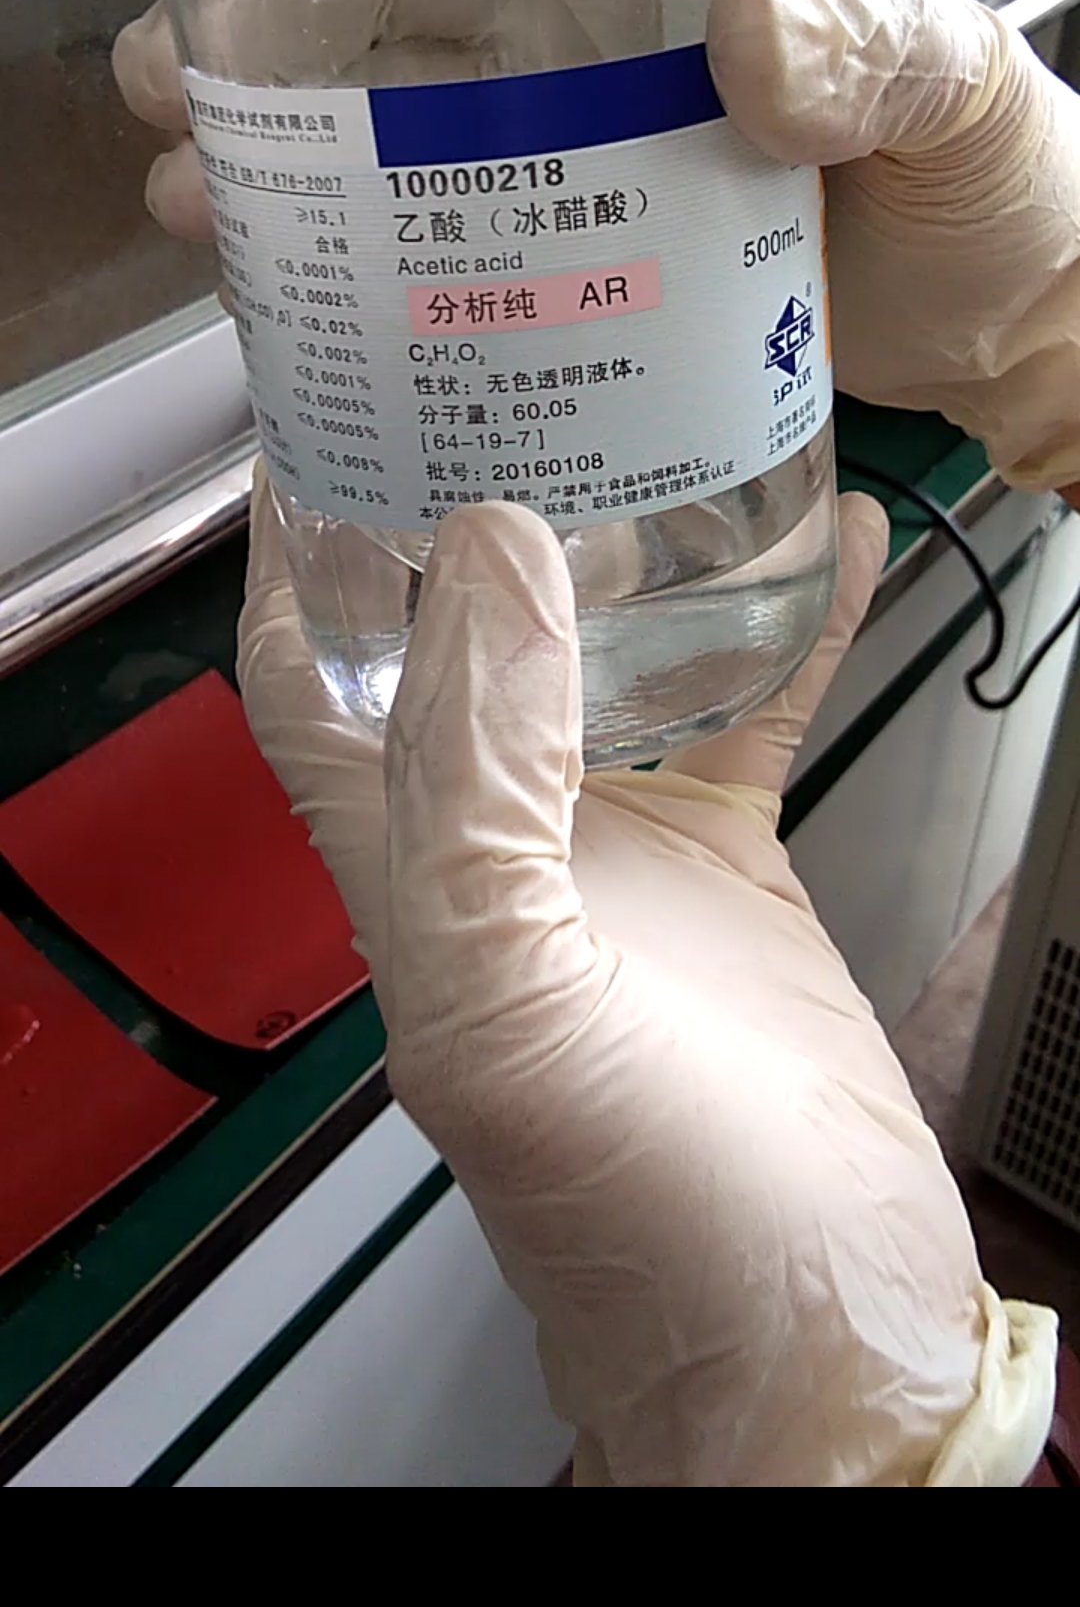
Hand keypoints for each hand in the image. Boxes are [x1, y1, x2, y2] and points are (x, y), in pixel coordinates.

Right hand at [114, 0, 1079, 495]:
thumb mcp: (966, 92)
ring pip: (395, 103)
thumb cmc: (1012, 187)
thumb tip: (745, 37)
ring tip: (190, 172)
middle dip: (269, 5)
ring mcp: (588, 139)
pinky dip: (342, 238)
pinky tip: (264, 262)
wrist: (1023, 329)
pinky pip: (433, 221)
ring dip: (277, 128)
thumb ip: (879, 46)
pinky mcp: (577, 247)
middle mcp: (616, 25)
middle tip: (175, 60)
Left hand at [238, 474, 1055, 1486]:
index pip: (308, 684)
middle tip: (503, 379)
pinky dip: (781, 624)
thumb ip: (475, 787)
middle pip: (458, 641)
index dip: (290, 562)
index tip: (311, 430)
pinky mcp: (729, 864)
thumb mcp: (512, 1009)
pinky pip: (750, 707)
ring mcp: (619, 852)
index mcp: (409, 878)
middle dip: (463, 518)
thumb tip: (492, 564)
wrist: (815, 1340)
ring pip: (607, 655)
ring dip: (632, 551)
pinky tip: (824, 540)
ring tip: (664, 421)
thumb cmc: (645, 1232)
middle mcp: (501, 846)